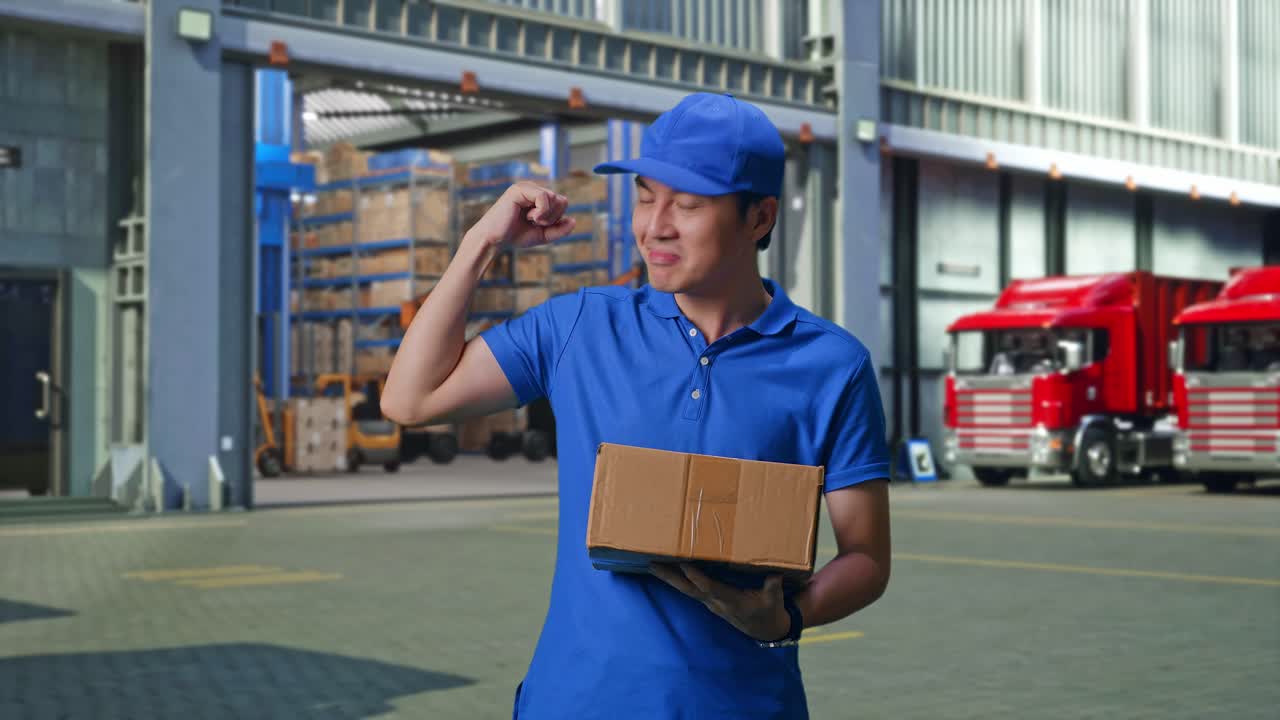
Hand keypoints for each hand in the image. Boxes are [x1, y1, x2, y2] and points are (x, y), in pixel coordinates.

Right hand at [464, 181, 576, 249]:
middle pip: (561, 200)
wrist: (495, 240)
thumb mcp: (543, 235)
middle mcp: (533, 189)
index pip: (562, 202)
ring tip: (531, 220)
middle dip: (553, 217)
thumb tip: (574, 221)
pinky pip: (544, 197)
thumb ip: (559, 230)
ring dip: (547, 215)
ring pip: (554, 198)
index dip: (557, 218)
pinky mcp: (520, 189)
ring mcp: (526, 187)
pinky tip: (529, 217)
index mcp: (538, 197)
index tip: (541, 226)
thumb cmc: (515, 236)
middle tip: (536, 223)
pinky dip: (542, 212)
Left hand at [650, 563, 790, 641]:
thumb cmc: (769, 611)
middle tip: (652, 564)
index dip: (697, 577)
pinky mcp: (709, 599)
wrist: (765, 629)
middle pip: (688, 589)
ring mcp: (710, 601)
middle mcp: (715, 601)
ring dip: (668, 578)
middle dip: (670, 577)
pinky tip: (666, 571)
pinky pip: (690, 588)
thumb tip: (775, 575)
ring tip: (652, 565)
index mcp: (731, 600)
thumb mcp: (775, 601)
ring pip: (685, 589)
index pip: (710, 588)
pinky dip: (677, 580)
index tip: (684, 564)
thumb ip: (773, 588)